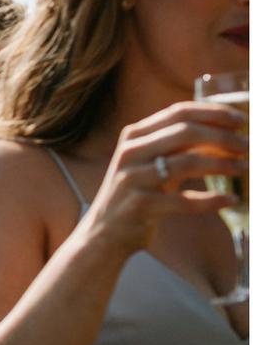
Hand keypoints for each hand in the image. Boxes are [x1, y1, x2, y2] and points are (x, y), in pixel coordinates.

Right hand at [85, 101, 247, 256]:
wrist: (105, 232)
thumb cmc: (137, 192)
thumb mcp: (150, 162)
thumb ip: (178, 145)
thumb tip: (226, 131)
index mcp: (134, 136)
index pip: (179, 112)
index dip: (214, 113)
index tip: (241, 120)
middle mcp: (131, 153)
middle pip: (186, 132)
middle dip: (223, 137)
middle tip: (247, 146)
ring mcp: (133, 179)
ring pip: (188, 163)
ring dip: (223, 164)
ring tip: (244, 168)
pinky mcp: (140, 206)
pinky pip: (185, 201)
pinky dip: (212, 200)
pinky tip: (230, 199)